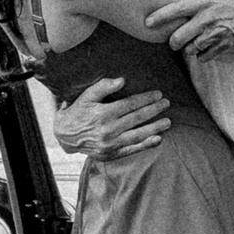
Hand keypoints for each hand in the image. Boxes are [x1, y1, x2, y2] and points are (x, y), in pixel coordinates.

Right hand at [50, 76, 169, 159]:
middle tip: (166, 103)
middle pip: (136, 118)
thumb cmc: (78, 111)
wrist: (65, 136)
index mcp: (103, 113)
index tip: (157, 94)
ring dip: (155, 128)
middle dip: (154, 110)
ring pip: (137, 134)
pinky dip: (146, 145)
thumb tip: (122, 80)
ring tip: (168, 122)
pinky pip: (132, 149)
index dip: (145, 98)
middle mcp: (108, 129)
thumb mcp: (86, 96)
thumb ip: (103, 87)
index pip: (130, 104)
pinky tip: (158, 139)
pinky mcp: (111, 154)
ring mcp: (110, 144)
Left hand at [147, 0, 233, 58]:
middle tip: (174, 41)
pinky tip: (206, 49)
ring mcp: (217, 34)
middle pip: (179, 37)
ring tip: (193, 44)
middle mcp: (208, 19)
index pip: (176, 9)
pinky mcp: (225, 47)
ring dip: (189, 49)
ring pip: (190, 49)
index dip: (159, 17)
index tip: (147, 22)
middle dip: (173, 42)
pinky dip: (202, 56)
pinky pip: (204, 57)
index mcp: (205, 3)